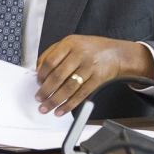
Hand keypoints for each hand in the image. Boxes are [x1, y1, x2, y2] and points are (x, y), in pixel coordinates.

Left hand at [34, 35, 153, 116]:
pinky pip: (80, 95)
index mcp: (69, 44)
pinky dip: (69, 105)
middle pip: (58, 76)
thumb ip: (52, 54)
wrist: (115, 53)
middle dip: (46, 90)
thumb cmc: (89, 48)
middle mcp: (80, 55)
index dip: (41, 74)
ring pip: (68, 88)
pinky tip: (61, 110)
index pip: (50, 61)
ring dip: (55, 100)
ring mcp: (89, 68)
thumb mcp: (70, 43)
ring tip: (46, 107)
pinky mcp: (97, 80)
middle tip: (39, 98)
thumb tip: (37, 71)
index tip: (37, 83)